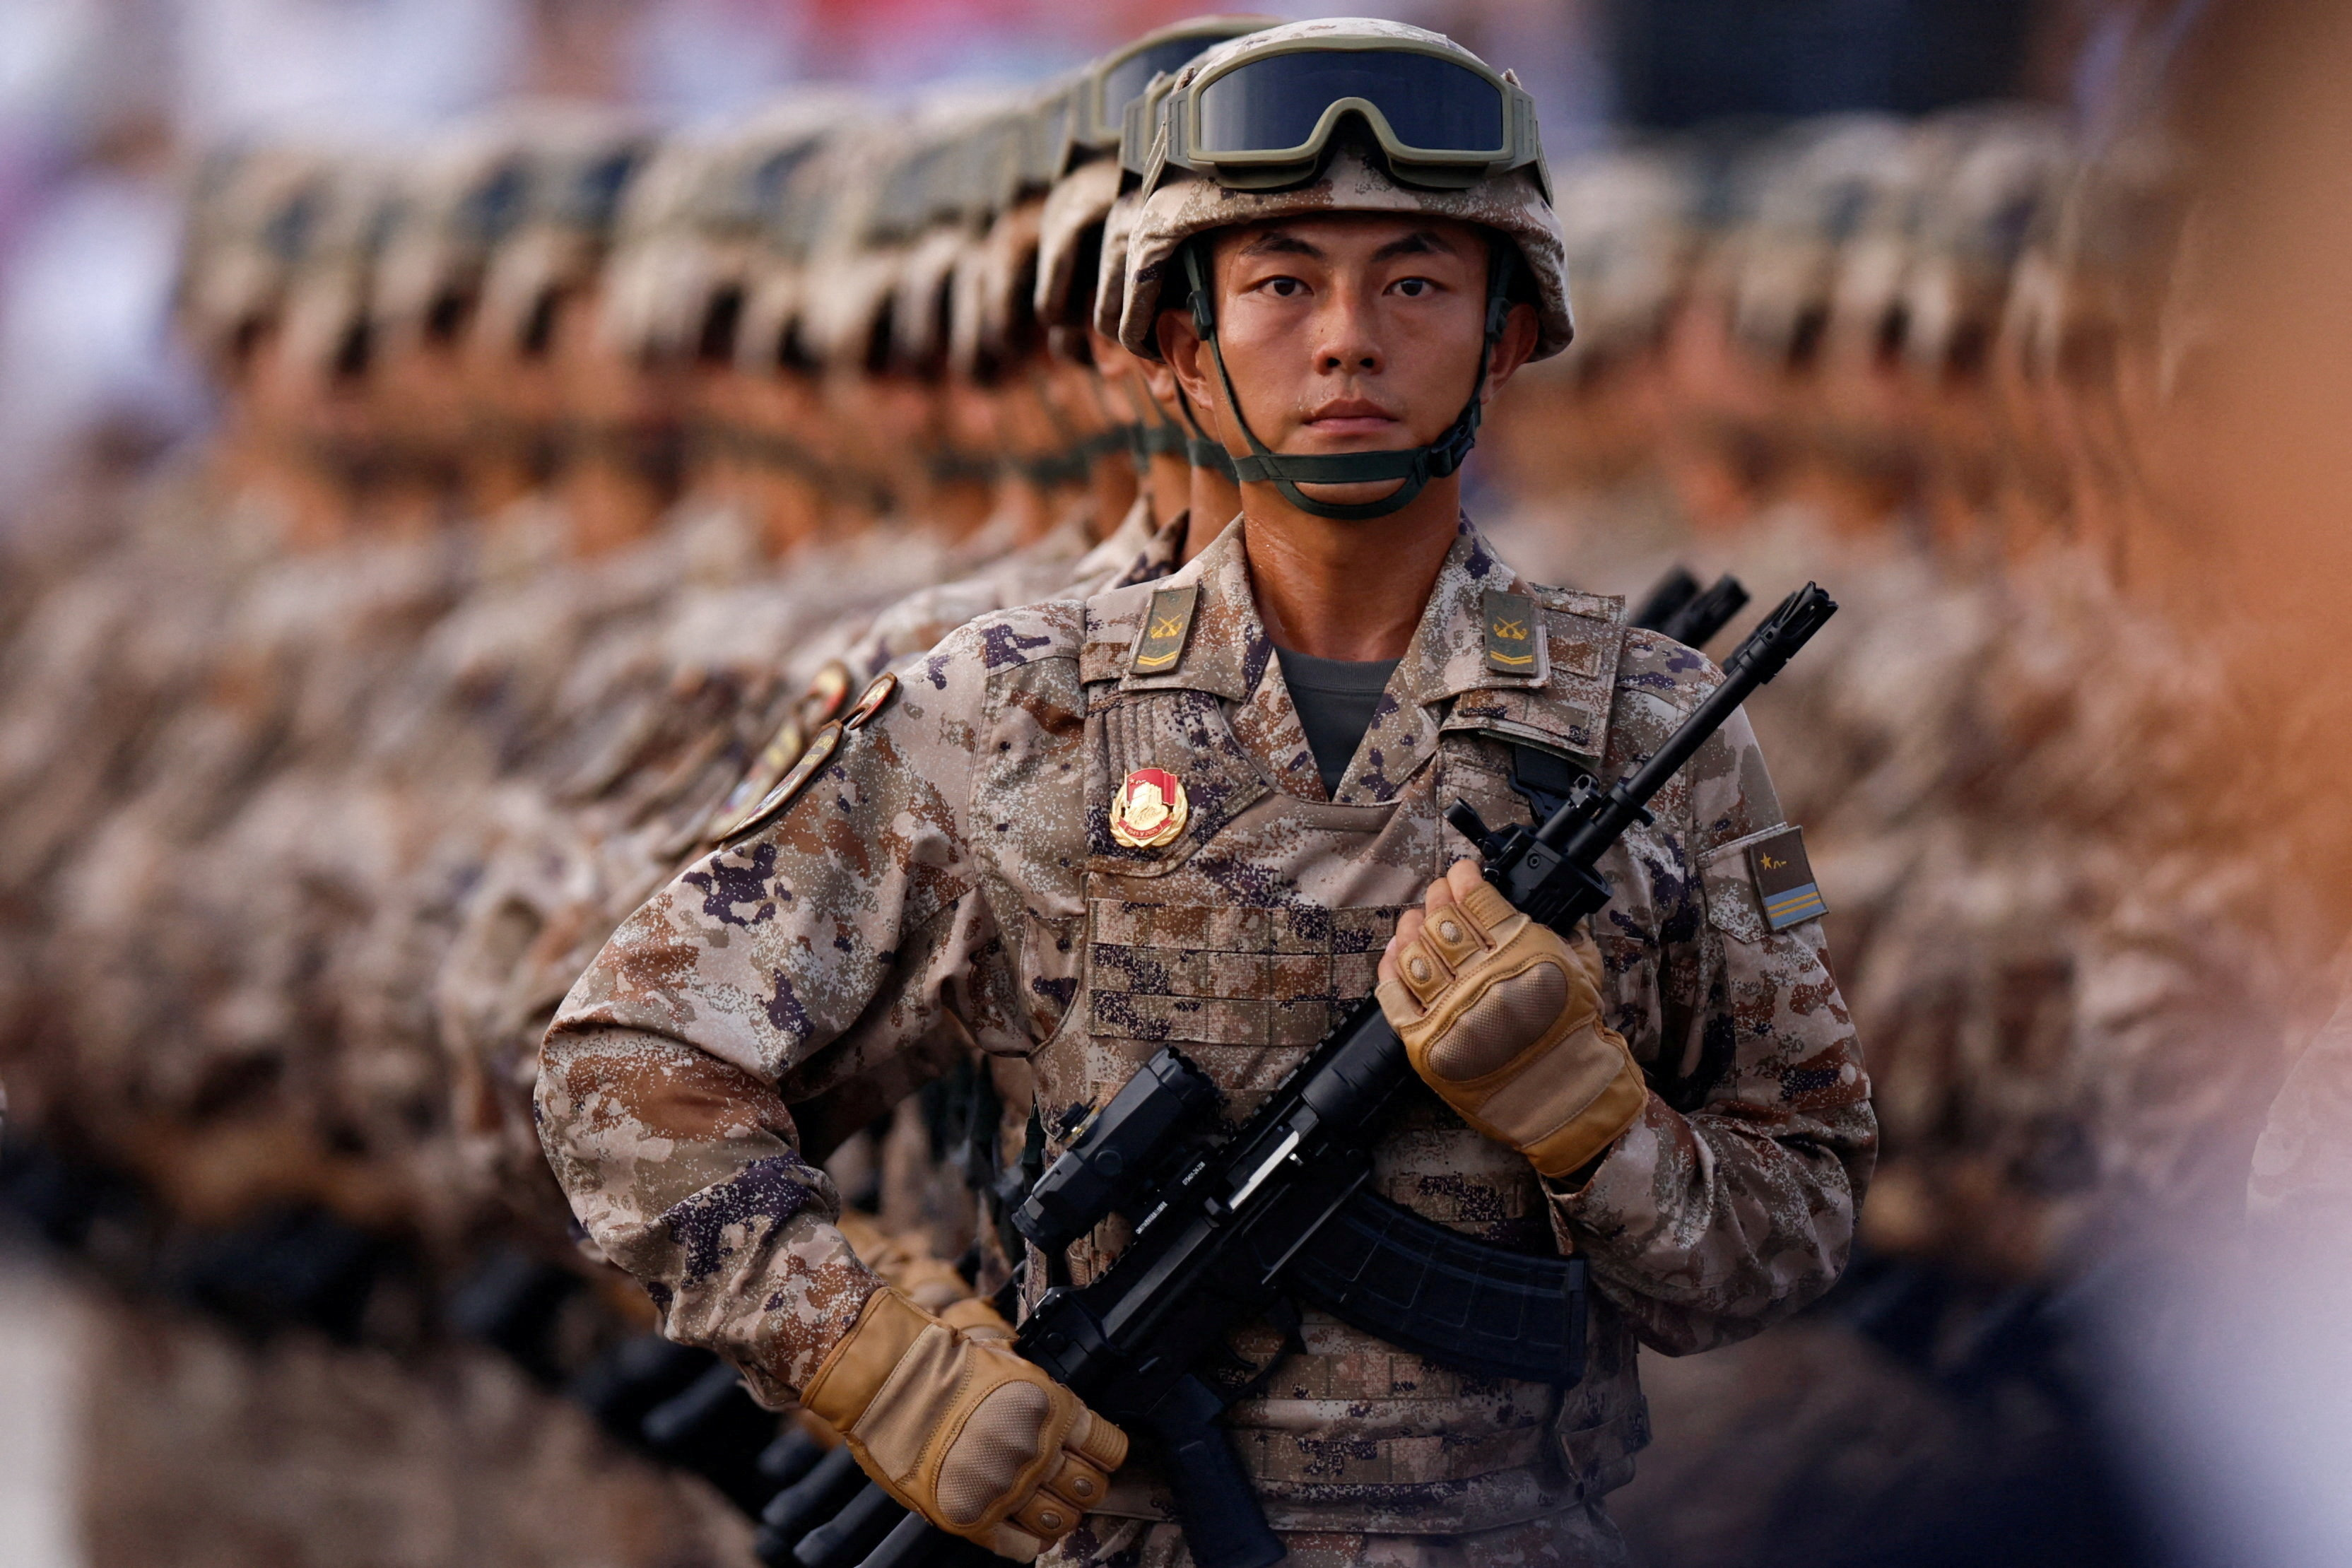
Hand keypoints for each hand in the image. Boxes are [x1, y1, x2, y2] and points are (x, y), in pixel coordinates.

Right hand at [801, 1288, 1124, 1559]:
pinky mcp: (972, 1515)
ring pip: (1060, 1522)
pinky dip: (1026, 1543)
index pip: (1109, 1449)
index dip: (1105, 1454)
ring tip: (1044, 1506)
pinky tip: (1024, 1531)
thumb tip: (1071, 1432)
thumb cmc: (947, 1369)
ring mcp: (1005, 1488)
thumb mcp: (1015, 1369)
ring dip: (1058, 1516)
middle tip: (1068, 1482)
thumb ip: (1047, 1405)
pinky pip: (1017, 1547)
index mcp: (1053, 1410)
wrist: (892, 1382)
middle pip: (1090, 1490)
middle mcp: (1036, 1453)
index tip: (1095, 1455)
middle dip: (1084, 1487)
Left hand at [1377, 859, 1646, 1178]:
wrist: (1564, 1098)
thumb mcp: (1583, 968)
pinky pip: (1393, 996)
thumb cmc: (1573, 1033)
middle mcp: (1478, 978)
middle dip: (1437, 897)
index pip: (1476, 898)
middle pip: (1440, 921)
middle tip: (1440, 893)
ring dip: (1410, 928)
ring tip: (1416, 920)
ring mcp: (1447, 1011)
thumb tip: (1538, 901)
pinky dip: (1390, 969)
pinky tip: (1397, 953)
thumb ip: (1562, 930)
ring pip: (1411, 953)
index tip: (1463, 872)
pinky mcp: (1424, 1042)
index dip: (1464, 877)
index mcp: (1519, 952)